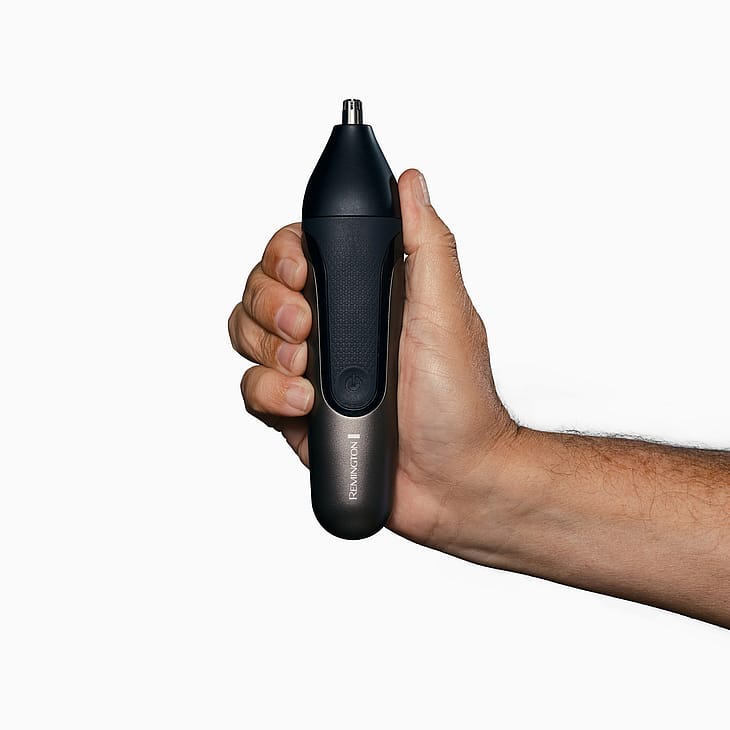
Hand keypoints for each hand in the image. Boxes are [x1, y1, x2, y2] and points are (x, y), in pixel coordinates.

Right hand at [228, 169, 518, 553]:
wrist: (453, 481)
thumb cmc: (460, 402)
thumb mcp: (446, 309)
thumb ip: (425, 242)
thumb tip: (410, 183)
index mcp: (363, 296)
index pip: (300, 252)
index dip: (285, 253)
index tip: (300, 269)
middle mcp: (331, 328)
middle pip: (261, 290)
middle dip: (272, 304)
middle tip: (307, 326)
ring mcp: (310, 371)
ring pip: (247, 336)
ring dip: (268, 348)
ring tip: (308, 367)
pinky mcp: (294, 412)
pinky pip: (252, 390)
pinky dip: (269, 392)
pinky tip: (303, 402)